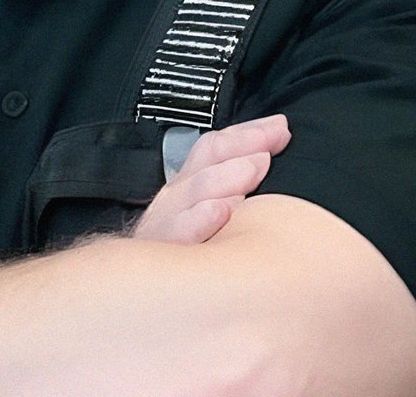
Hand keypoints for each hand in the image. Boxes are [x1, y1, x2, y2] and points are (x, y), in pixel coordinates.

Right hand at [133, 113, 290, 245]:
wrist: (136, 289)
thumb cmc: (180, 249)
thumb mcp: (204, 212)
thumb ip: (238, 186)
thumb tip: (276, 163)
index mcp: (189, 181)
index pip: (216, 145)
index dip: (249, 132)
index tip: (279, 128)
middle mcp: (179, 194)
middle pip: (209, 159)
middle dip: (241, 147)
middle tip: (268, 147)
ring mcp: (169, 219)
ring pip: (197, 190)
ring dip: (226, 177)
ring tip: (252, 170)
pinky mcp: (165, 250)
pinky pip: (182, 232)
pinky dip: (201, 219)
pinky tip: (220, 212)